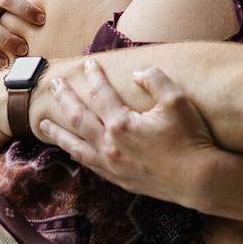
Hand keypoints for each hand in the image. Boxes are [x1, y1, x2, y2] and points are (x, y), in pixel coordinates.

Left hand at [38, 60, 220, 209]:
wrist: (200, 179)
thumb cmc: (192, 138)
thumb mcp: (177, 101)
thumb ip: (155, 80)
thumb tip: (137, 74)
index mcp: (122, 123)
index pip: (101, 94)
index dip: (93, 76)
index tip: (87, 63)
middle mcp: (110, 144)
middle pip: (79, 117)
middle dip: (65, 98)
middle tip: (53, 85)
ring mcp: (112, 164)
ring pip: (76, 145)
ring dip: (58, 132)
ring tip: (42, 124)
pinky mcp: (119, 179)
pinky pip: (89, 164)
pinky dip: (76, 153)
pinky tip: (71, 150)